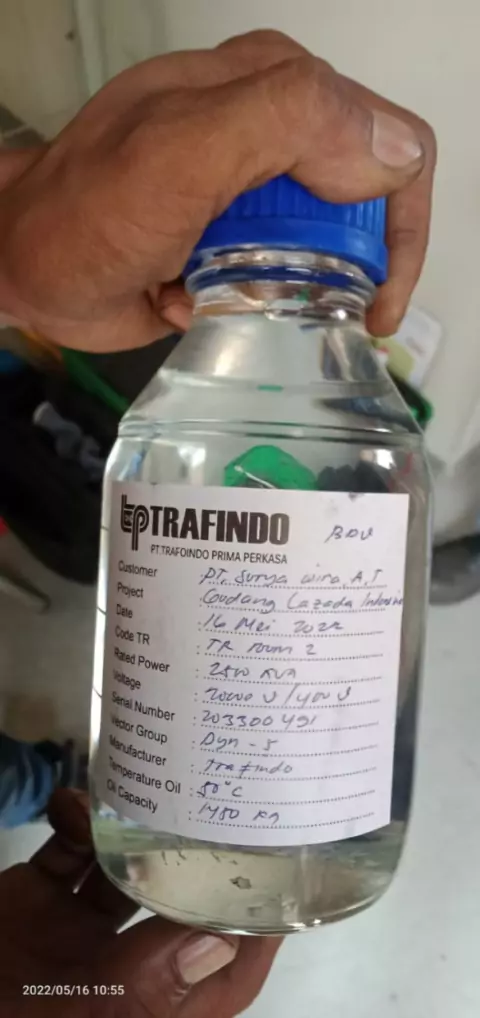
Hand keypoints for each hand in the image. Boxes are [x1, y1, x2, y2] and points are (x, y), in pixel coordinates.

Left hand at [0, 30, 434, 351]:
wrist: (26, 266)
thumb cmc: (87, 211)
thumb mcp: (187, 149)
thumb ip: (289, 122)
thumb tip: (396, 151)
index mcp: (274, 86)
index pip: (390, 141)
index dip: (397, 224)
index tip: (372, 295)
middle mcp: (274, 129)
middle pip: (367, 199)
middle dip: (355, 264)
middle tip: (314, 308)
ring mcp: (255, 185)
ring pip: (332, 243)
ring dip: (308, 288)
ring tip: (253, 305)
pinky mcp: (236, 231)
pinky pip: (288, 271)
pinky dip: (265, 299)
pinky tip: (216, 301)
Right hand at [0, 790, 279, 1016]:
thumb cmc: (3, 1010)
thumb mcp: (69, 1011)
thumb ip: (144, 982)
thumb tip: (222, 941)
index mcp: (138, 1015)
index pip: (223, 984)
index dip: (257, 935)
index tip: (281, 874)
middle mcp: (115, 979)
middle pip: (178, 920)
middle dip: (197, 865)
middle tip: (218, 808)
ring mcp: (72, 943)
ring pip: (125, 879)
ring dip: (132, 836)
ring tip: (142, 795)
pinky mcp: (33, 910)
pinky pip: (68, 861)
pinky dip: (76, 830)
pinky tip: (72, 806)